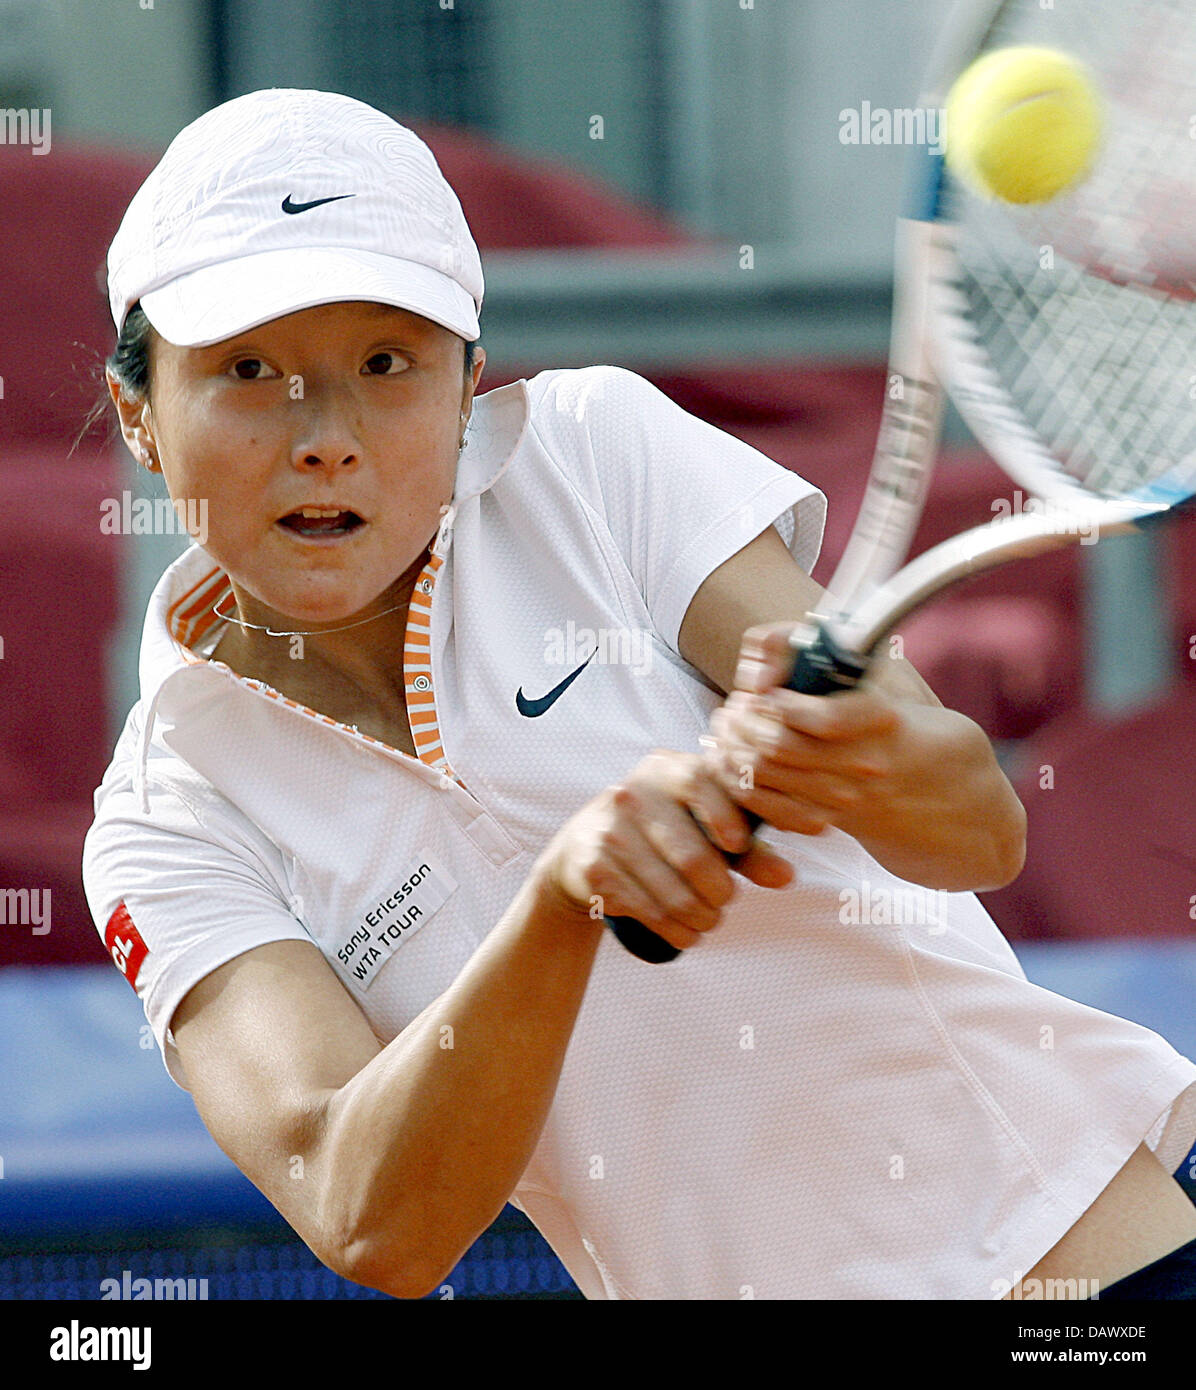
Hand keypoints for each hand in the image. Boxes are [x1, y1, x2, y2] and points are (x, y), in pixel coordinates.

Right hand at [535, 749, 793, 951]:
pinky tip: (686, 931)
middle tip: (725, 901)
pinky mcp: (595, 869)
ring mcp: (610, 832)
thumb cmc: (662, 831)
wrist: (584, 847)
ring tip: (709, 920)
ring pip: (672, 893)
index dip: (727, 819)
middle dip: (720, 892)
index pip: (702, 784)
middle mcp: (633, 794)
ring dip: (702, 918)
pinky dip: (676, 930)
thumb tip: (786, 877)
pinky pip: (648, 911)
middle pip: (693, 856)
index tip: (738, 846)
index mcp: (667, 770)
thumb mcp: (703, 826)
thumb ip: (749, 847)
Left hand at [702, 621, 1026, 889]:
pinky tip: (732, 768)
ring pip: (771, 776)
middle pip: (782, 745)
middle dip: (745, 721)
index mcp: (887, 726)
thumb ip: (867, 674)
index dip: (783, 701)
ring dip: (737, 750)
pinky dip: (745, 787)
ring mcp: (845, 797)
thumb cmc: (938, 748)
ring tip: (726, 729)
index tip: (764, 687)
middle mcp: (863, 764)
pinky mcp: (832, 821)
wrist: (965, 820)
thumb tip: (823, 639)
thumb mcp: (915, 702)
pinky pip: (775, 809)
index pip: (825, 717)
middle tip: (731, 706)